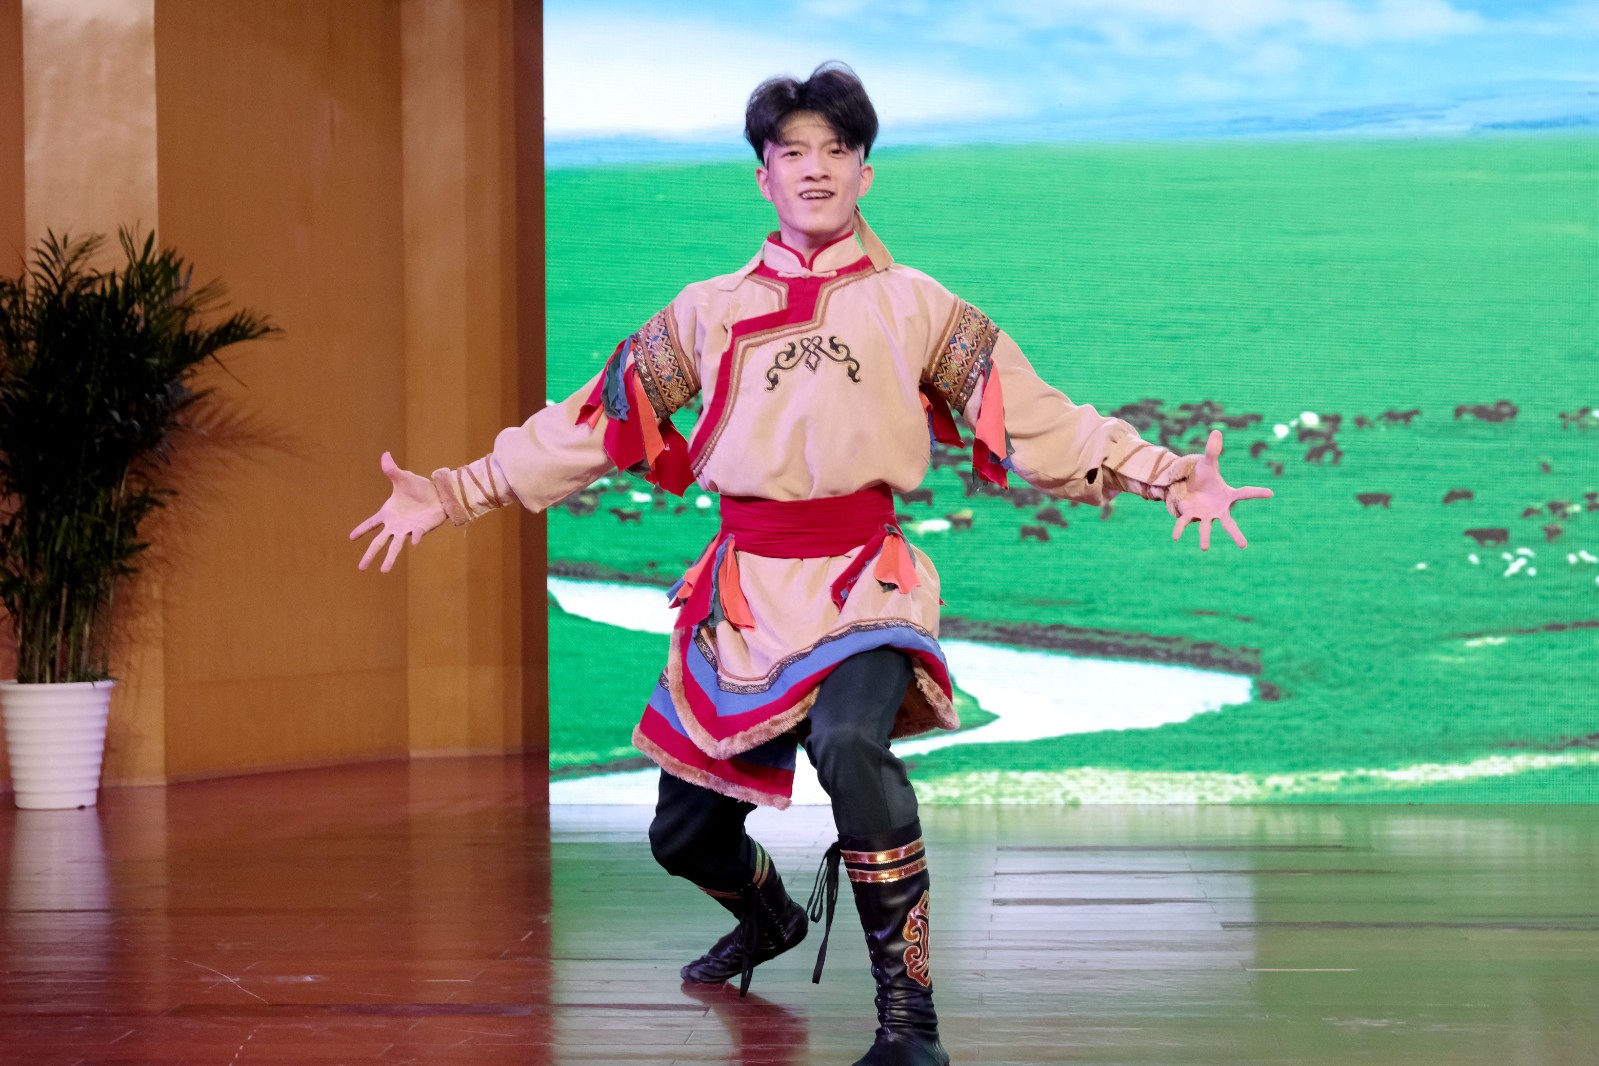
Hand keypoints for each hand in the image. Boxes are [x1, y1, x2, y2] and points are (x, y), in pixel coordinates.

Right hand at [349, 451, 445, 571]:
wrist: (439, 494)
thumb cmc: (419, 488)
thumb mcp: (403, 478)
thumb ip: (392, 470)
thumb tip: (385, 454)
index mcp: (388, 513)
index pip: (371, 523)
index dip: (361, 530)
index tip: (350, 538)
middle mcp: (396, 525)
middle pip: (380, 542)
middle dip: (370, 554)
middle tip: (361, 568)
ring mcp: (408, 529)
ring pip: (396, 546)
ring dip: (390, 558)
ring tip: (384, 571)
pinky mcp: (421, 529)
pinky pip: (416, 535)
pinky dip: (415, 538)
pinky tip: (413, 542)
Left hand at [1170, 430, 1273, 550]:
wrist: (1188, 486)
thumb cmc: (1203, 476)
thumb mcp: (1207, 462)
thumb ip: (1212, 450)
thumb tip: (1216, 431)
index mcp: (1227, 495)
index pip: (1245, 493)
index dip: (1257, 492)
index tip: (1271, 493)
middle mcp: (1218, 509)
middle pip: (1229, 523)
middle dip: (1235, 535)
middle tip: (1243, 546)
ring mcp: (1204, 515)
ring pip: (1206, 528)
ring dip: (1204, 537)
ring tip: (1204, 548)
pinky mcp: (1189, 515)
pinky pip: (1184, 523)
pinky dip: (1179, 529)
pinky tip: (1174, 537)